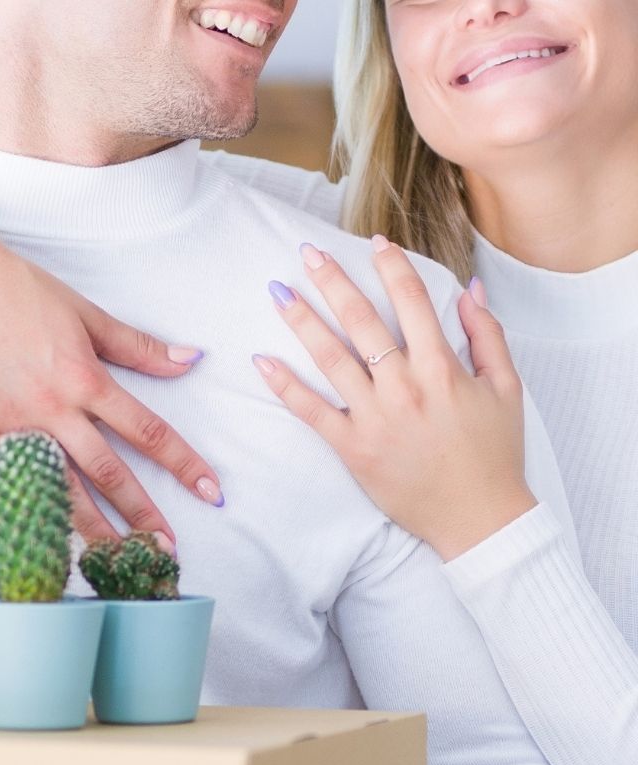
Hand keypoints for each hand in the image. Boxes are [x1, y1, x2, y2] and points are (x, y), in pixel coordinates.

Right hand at [0, 210, 222, 546]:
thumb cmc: (22, 293)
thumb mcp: (87, 314)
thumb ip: (137, 346)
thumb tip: (188, 360)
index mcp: (85, 378)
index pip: (146, 431)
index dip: (183, 463)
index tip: (209, 491)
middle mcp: (53, 409)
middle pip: (108, 472)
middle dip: (142, 513)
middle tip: (167, 548)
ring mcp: (15, 426)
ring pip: (60, 487)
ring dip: (93, 528)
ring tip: (117, 560)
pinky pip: (12, 483)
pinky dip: (33, 511)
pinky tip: (51, 540)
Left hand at [252, 238, 536, 559]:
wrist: (478, 517)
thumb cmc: (494, 453)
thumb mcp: (506, 389)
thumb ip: (487, 335)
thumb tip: (469, 289)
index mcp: (442, 369)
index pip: (413, 304)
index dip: (392, 268)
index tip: (374, 242)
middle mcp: (405, 387)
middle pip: (362, 323)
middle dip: (333, 282)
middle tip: (307, 252)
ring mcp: (374, 418)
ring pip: (330, 359)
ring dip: (302, 321)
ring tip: (278, 292)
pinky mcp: (352, 448)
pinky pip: (311, 412)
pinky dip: (285, 386)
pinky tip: (262, 361)